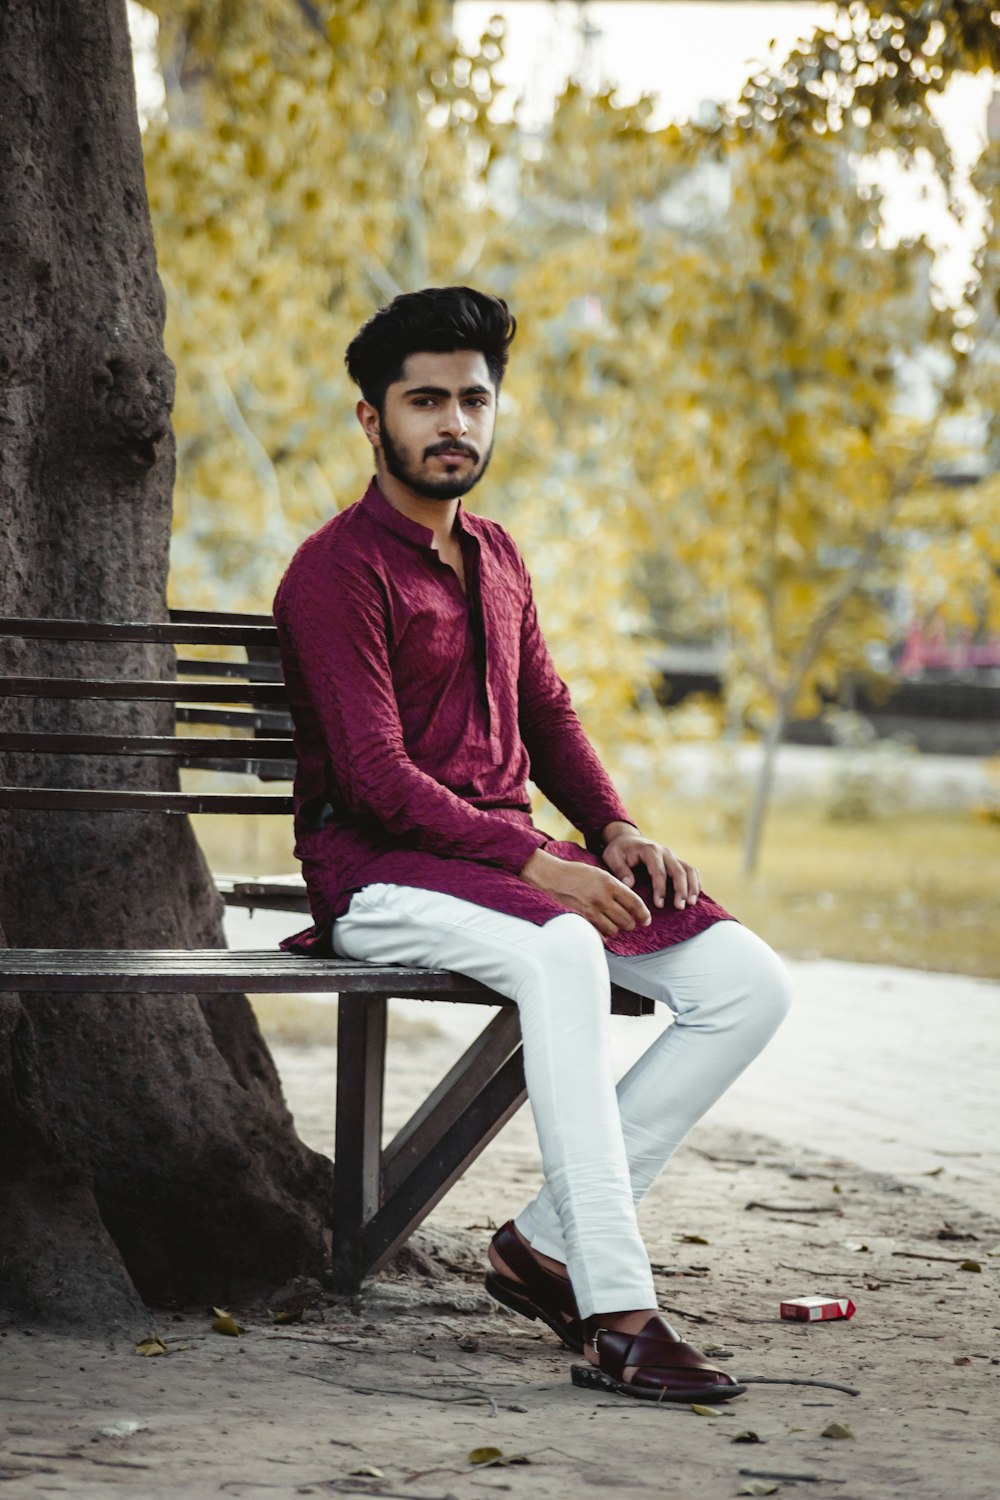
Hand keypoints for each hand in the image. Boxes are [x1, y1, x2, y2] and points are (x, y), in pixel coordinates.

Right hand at [519, 848, 650, 937]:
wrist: (553, 876)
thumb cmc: (576, 873)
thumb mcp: (600, 873)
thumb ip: (616, 887)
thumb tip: (630, 902)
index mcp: (610, 884)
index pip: (635, 903)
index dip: (643, 914)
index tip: (646, 919)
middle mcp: (603, 898)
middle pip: (627, 920)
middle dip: (630, 923)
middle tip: (629, 921)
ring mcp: (592, 909)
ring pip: (615, 929)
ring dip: (616, 928)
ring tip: (614, 923)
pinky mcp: (583, 917)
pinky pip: (600, 933)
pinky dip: (604, 933)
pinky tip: (603, 928)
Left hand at [600, 823, 700, 910]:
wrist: (627, 839)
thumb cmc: (619, 850)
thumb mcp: (612, 857)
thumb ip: (620, 870)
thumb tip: (629, 885)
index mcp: (649, 850)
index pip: (658, 871)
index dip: (660, 888)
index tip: (659, 904)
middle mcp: (664, 852)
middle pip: (678, 871)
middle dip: (680, 889)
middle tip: (679, 907)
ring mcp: (672, 856)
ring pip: (688, 870)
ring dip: (691, 887)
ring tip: (691, 903)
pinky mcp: (676, 861)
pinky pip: (691, 870)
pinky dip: (695, 882)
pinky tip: (694, 896)